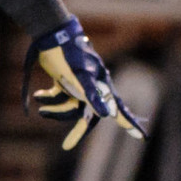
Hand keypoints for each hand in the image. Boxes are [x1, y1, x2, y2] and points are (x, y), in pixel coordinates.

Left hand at [27, 18, 144, 149]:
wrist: (52, 35)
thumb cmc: (69, 55)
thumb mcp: (80, 77)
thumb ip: (93, 96)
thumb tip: (107, 115)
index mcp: (101, 87)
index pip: (118, 110)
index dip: (129, 123)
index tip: (142, 136)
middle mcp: (92, 88)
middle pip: (88, 115)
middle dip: (77, 130)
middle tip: (66, 146)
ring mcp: (77, 84)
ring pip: (69, 106)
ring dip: (55, 110)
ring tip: (41, 111)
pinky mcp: (63, 79)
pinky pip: (58, 96)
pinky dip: (48, 99)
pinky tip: (37, 96)